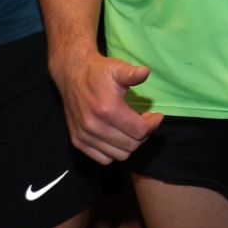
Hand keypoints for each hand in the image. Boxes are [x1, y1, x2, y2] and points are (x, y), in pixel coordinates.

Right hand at [52, 47, 162, 164]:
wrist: (71, 75)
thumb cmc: (98, 72)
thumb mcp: (117, 68)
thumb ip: (132, 74)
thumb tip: (145, 72)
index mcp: (107, 109)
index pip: (140, 131)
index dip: (153, 124)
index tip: (156, 116)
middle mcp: (94, 126)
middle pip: (132, 145)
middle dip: (144, 134)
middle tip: (144, 122)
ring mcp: (84, 136)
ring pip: (120, 155)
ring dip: (130, 144)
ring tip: (131, 128)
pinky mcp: (78, 142)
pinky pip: (103, 159)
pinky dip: (114, 152)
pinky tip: (117, 136)